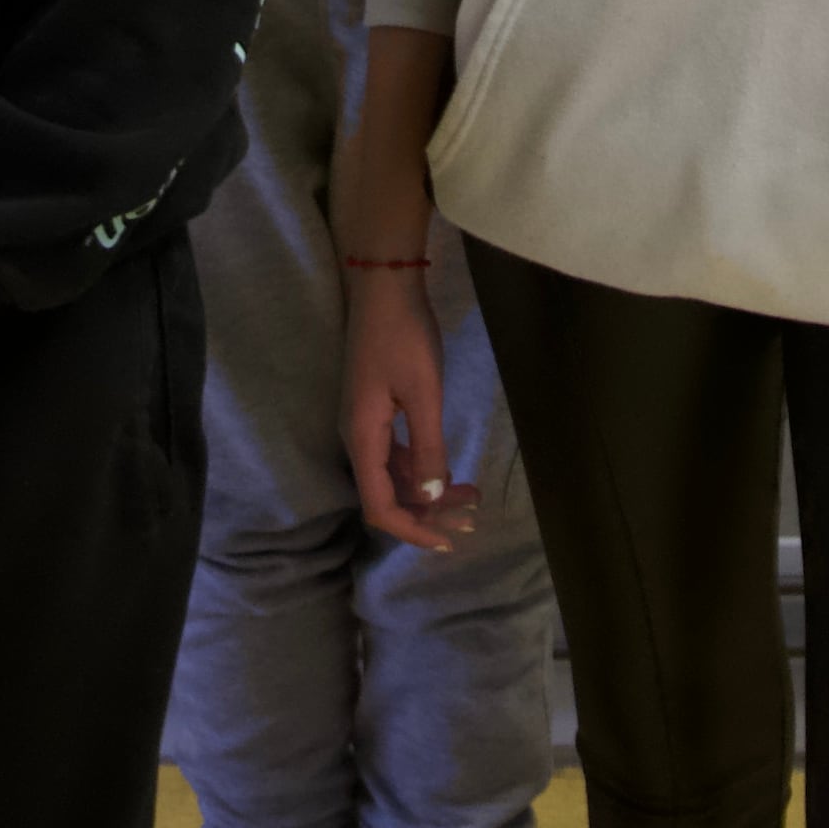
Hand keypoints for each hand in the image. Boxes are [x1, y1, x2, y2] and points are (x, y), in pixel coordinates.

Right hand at [338, 260, 482, 555]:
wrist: (385, 286)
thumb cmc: (404, 336)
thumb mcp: (423, 393)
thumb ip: (427, 448)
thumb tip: (429, 498)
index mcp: (362, 439)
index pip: (379, 506)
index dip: (412, 530)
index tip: (448, 541)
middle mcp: (357, 438)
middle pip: (388, 495)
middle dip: (428, 513)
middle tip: (472, 517)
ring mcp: (364, 425)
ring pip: (394, 476)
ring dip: (428, 492)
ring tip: (470, 496)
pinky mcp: (375, 411)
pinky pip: (395, 456)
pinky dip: (422, 468)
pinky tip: (448, 470)